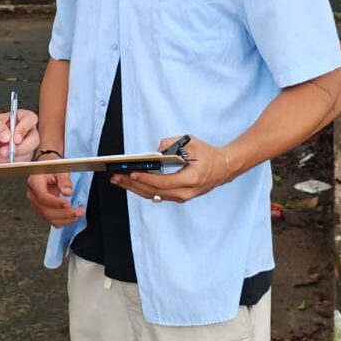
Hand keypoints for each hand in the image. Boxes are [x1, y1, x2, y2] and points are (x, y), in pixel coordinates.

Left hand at [0, 107, 38, 163]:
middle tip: (4, 151)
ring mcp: (25, 146)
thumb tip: (7, 135)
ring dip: (11, 158)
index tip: (15, 138)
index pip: (30, 119)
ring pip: (28, 154)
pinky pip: (20, 163)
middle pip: (34, 139)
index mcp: (19, 117)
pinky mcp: (22, 158)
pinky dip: (8, 164)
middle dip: (19, 148)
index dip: (25, 128)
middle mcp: (25, 131)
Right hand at [26, 171, 82, 227]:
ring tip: (78, 214)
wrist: (47, 169)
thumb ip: (64, 180)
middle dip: (64, 214)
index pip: (42, 197)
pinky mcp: (41, 209)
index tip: (68, 204)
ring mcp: (36, 204)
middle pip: (45, 210)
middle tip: (78, 211)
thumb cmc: (52, 167)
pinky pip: (50, 220)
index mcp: (34, 182)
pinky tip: (72, 217)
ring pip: (48, 218)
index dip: (55, 203)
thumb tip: (67, 192)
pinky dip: (62, 221)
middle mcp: (32, 195)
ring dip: (65, 219)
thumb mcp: (60, 169)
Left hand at [110, 135, 236, 203]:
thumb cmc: (207, 154)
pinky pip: (157, 195)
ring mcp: (182, 197)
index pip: (163, 182)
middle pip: (154, 192)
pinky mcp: (178, 197)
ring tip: (118, 180)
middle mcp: (185, 193)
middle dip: (133, 184)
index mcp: (190, 179)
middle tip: (116, 177)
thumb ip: (172, 144)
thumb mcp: (191, 142)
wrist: (223, 168)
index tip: (131, 172)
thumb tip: (156, 151)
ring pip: (153, 195)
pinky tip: (130, 182)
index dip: (145, 178)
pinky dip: (142, 188)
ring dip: (134, 188)